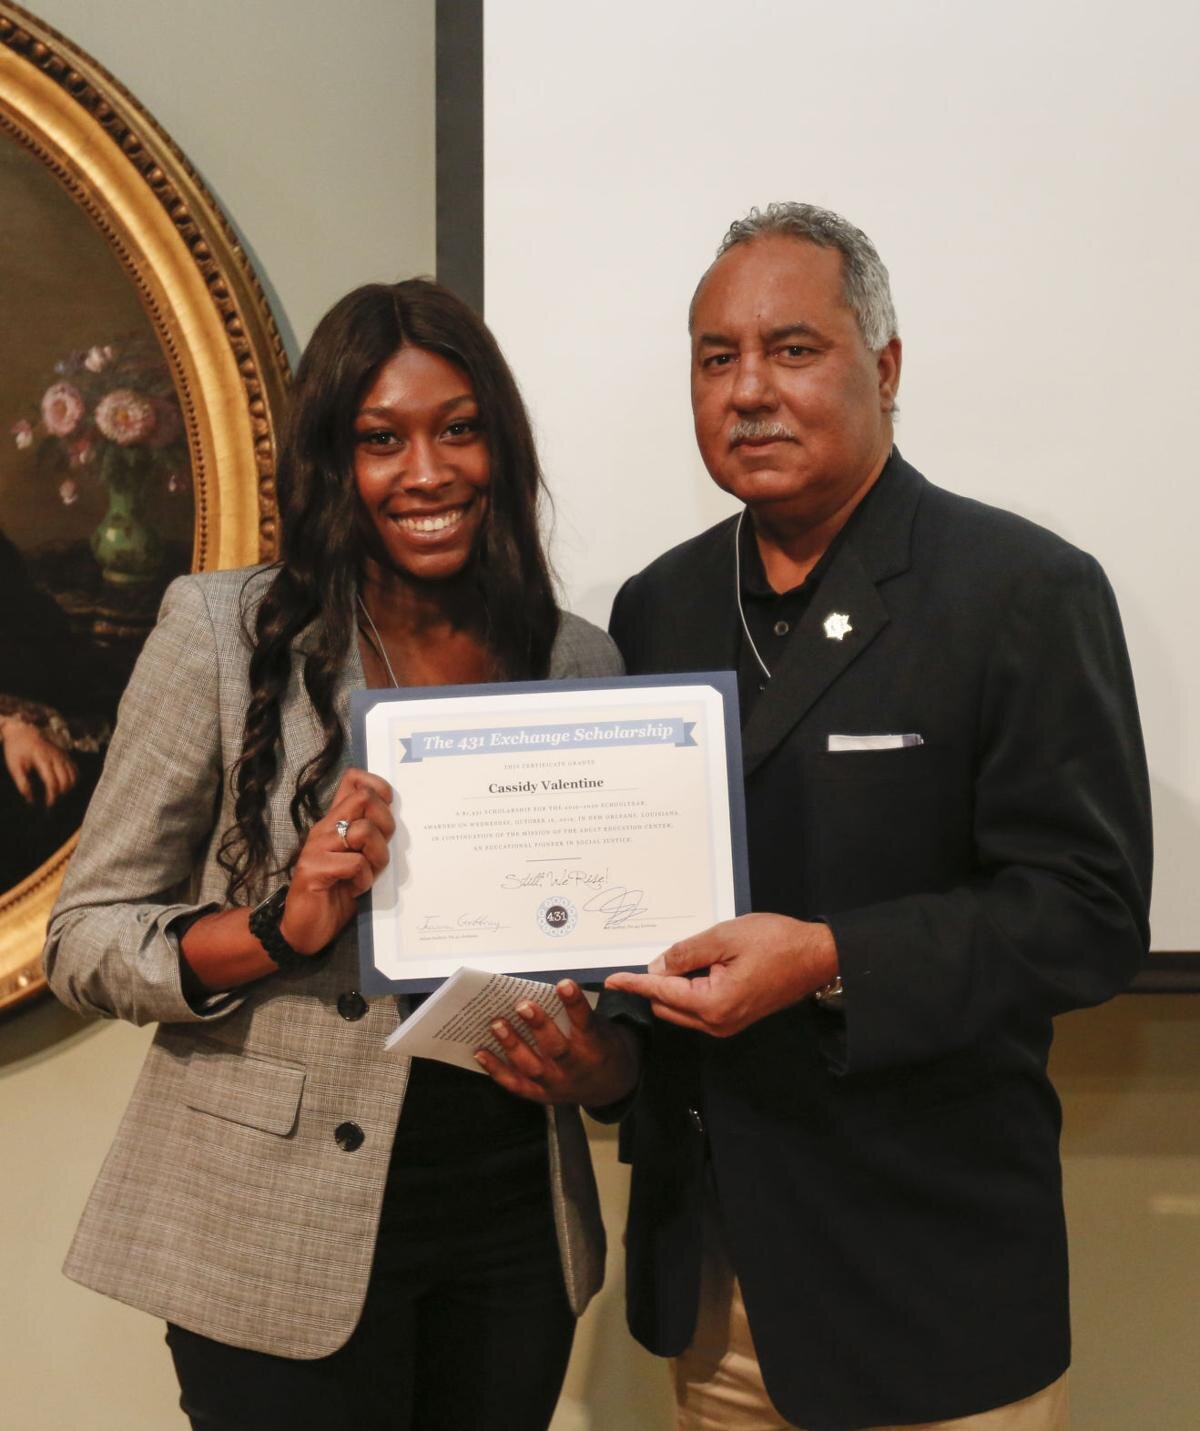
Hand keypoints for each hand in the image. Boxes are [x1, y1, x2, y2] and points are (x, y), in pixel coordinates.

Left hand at [1, 718, 77, 807]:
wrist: (23, 729)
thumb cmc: (16, 748)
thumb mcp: (14, 766)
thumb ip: (22, 783)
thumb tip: (30, 799)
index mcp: (43, 760)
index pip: (53, 782)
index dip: (52, 796)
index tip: (48, 804)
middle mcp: (56, 757)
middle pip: (66, 781)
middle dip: (61, 793)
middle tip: (52, 799)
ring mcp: (62, 755)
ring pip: (73, 775)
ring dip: (68, 787)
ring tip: (59, 793)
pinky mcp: (64, 754)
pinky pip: (75, 769)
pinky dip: (73, 778)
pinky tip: (66, 784)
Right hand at [279, 767, 394, 953]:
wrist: (305, 929)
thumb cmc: (337, 893)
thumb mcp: (362, 859)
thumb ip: (372, 836)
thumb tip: (396, 814)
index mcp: (335, 821)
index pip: (353, 779)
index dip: (378, 787)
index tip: (387, 810)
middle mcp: (324, 828)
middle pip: (365, 799)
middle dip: (385, 825)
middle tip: (377, 853)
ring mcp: (316, 847)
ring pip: (364, 831)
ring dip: (376, 858)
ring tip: (365, 876)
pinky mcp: (313, 869)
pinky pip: (355, 863)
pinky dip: (363, 880)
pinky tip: (353, 890)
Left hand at [474, 979, 640, 1107]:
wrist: (610, 1086)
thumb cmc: (600, 1047)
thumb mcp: (603, 1025)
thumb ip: (584, 1009)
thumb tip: (566, 985)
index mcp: (595, 1046)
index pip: (586, 1021)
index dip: (575, 1003)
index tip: (563, 984)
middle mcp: (575, 1068)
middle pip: (556, 1048)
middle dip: (539, 1026)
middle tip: (522, 1005)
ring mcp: (556, 1084)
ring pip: (532, 1067)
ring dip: (512, 1045)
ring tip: (496, 1024)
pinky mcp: (541, 1094)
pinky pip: (516, 1084)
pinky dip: (496, 1070)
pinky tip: (480, 1052)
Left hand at [604, 913, 838, 1037]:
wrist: (817, 957)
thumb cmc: (776, 942)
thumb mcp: (725, 937)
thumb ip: (686, 952)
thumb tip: (656, 967)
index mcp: (713, 1004)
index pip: (661, 992)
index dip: (634, 983)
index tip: (610, 980)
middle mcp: (717, 1023)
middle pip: (667, 1006)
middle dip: (653, 985)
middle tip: (650, 957)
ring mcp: (727, 1024)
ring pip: (681, 1009)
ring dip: (672, 988)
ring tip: (678, 958)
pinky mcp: (735, 1018)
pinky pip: (699, 1008)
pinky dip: (689, 990)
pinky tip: (695, 967)